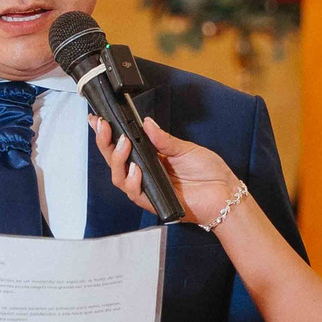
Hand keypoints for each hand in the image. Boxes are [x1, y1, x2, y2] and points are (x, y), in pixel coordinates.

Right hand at [91, 116, 241, 227]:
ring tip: (123, 144)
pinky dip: (132, 180)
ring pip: (118, 177)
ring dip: (118, 159)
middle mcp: (145, 173)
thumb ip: (163, 139)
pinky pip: (134, 193)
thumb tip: (145, 123)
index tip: (97, 119)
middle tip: (104, 127)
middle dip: (105, 143)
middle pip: (114, 161)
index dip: (107, 134)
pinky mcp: (153, 202)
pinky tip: (135, 169)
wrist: (224, 193)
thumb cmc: (208, 173)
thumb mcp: (185, 149)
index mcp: (150, 158)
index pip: (122, 145)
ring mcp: (147, 188)